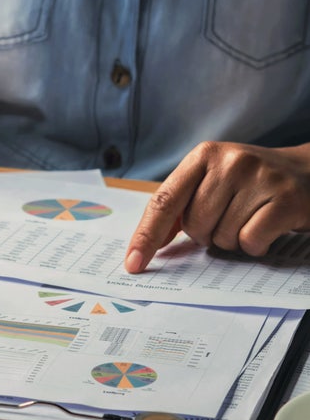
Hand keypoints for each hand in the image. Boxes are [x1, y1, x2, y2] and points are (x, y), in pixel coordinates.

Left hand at [125, 141, 309, 272]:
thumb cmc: (251, 184)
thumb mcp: (213, 182)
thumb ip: (180, 208)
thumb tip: (148, 244)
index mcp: (203, 156)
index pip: (164, 201)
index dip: (146, 236)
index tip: (133, 263)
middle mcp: (230, 161)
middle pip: (194, 225)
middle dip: (206, 234)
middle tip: (229, 218)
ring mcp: (260, 177)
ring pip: (221, 237)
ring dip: (232, 240)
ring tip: (250, 219)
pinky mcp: (286, 198)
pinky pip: (250, 241)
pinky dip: (254, 245)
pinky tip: (266, 228)